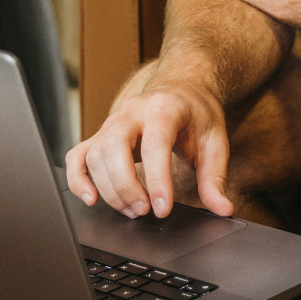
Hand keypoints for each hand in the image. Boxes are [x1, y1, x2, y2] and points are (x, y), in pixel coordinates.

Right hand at [65, 75, 234, 218]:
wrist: (181, 88)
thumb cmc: (197, 114)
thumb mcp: (215, 141)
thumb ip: (216, 176)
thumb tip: (223, 208)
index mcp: (164, 107)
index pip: (155, 144)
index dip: (157, 180)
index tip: (162, 209)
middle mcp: (132, 111)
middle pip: (114, 147)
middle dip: (126, 185)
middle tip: (144, 211)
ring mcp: (112, 121)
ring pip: (95, 155)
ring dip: (109, 189)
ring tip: (134, 211)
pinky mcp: (100, 135)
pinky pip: (78, 156)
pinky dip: (78, 179)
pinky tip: (91, 199)